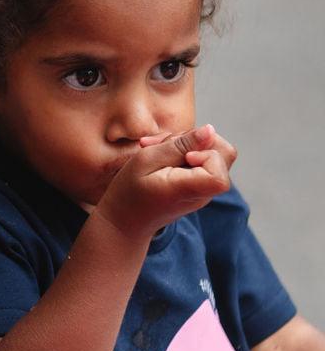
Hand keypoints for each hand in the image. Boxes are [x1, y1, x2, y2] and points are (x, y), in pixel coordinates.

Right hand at [98, 123, 233, 242]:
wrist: (125, 220)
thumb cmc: (129, 192)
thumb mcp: (146, 160)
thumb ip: (179, 145)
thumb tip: (209, 130)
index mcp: (189, 190)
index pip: (220, 170)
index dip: (208, 153)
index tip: (185, 156)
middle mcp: (203, 193)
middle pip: (224, 154)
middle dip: (197, 139)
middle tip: (164, 144)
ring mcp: (203, 191)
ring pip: (214, 152)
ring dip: (187, 143)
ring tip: (157, 148)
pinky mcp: (198, 187)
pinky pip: (202, 160)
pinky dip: (184, 152)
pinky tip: (161, 155)